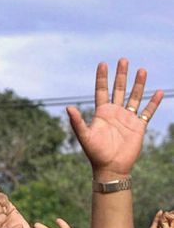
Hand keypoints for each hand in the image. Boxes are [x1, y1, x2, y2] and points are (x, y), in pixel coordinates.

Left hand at [67, 59, 162, 178]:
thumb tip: (68, 107)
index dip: (102, 77)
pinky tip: (158, 92)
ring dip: (138, 84)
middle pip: (118, 89)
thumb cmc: (95, 153)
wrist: (111, 167)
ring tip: (142, 70)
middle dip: (121, 75)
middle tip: (123, 60)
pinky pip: (147, 112)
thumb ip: (77, 122)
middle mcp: (115, 112)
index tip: (103, 63)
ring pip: (134, 97)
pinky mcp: (138, 126)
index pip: (102, 90)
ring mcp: (127, 118)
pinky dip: (153, 102)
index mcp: (101, 113)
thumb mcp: (84, 136)